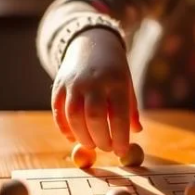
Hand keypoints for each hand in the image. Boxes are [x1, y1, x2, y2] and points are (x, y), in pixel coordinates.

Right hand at [52, 28, 141, 155]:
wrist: (90, 43)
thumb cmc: (113, 71)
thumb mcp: (127, 84)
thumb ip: (130, 109)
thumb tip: (137, 132)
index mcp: (116, 82)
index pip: (119, 115)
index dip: (120, 137)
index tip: (121, 151)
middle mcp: (94, 81)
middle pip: (95, 117)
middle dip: (101, 139)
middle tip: (106, 148)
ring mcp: (74, 83)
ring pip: (74, 115)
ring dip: (82, 136)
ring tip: (91, 144)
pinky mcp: (59, 85)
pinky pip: (58, 111)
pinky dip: (64, 128)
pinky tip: (73, 137)